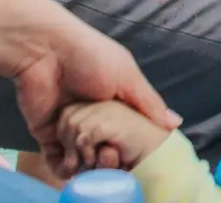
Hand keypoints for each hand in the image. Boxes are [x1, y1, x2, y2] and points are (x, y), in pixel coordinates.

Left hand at [8, 14, 176, 176]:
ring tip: (90, 169)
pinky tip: (71, 169)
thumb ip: (148, 102)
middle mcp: (93, 114)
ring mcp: (70, 125)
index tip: (137, 157)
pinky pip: (56, 159)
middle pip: (104, 146)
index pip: (126, 129)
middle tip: (111, 166)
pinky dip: (63, 168)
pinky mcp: (48, 134)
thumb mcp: (127, 76)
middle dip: (108, 160)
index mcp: (114, 100)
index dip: (132, 144)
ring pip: (81, 156)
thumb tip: (175, 123)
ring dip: (85, 167)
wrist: (44, 51)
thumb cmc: (90, 56)